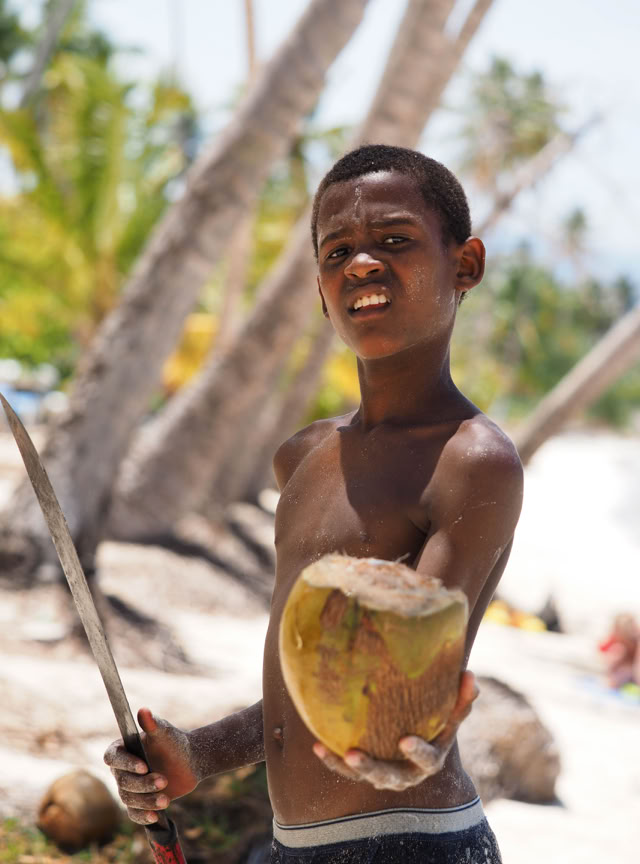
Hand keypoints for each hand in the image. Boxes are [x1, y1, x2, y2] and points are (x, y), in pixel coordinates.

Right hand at [104, 707, 197, 824]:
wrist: (189, 762)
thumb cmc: (175, 743)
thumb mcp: (165, 733)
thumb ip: (153, 724)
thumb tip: (144, 710)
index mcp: (123, 749)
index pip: (112, 757)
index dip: (125, 763)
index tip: (144, 766)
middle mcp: (121, 770)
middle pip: (123, 782)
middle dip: (143, 784)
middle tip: (164, 780)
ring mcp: (129, 788)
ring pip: (129, 799)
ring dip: (147, 800)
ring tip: (166, 799)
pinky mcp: (138, 803)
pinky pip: (135, 813)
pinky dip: (143, 816)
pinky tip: (155, 817)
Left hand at [313, 671, 478, 790]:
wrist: (415, 737)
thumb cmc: (434, 720)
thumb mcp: (450, 712)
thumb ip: (461, 698)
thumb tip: (470, 674)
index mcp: (431, 760)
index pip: (428, 760)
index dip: (417, 753)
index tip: (404, 740)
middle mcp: (407, 774)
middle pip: (391, 777)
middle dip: (373, 768)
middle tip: (355, 755)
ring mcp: (385, 776)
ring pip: (367, 777)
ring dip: (349, 767)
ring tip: (338, 752)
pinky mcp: (364, 772)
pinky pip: (346, 770)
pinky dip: (332, 760)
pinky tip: (317, 746)